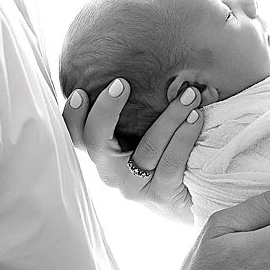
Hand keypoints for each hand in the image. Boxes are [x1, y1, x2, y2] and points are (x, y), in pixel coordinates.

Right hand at [63, 78, 202, 222]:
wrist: (192, 202)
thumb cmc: (164, 157)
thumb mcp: (143, 135)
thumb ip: (135, 113)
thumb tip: (140, 67)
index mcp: (103, 156)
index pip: (76, 135)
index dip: (72, 116)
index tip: (80, 91)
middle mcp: (112, 173)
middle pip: (95, 142)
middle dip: (106, 110)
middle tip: (122, 83)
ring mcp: (136, 187)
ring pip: (147, 148)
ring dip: (170, 116)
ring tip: (189, 94)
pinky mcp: (162, 195)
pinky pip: (172, 163)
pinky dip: (185, 136)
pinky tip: (196, 117)